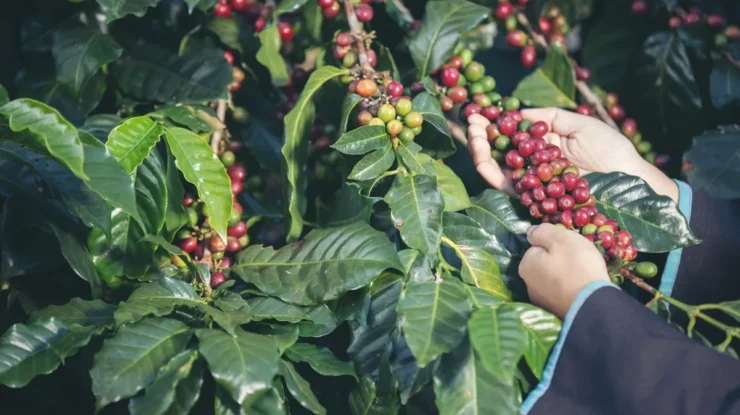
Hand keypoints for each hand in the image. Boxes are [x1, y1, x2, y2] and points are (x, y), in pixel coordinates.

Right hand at [466, 108, 677, 201]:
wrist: (629, 180)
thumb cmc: (611, 150)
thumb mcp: (580, 124)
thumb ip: (550, 117)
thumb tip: (518, 112)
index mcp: (544, 144)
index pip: (511, 133)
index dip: (494, 122)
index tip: (480, 111)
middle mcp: (533, 163)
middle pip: (498, 150)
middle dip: (481, 135)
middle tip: (471, 121)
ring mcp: (532, 181)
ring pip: (497, 168)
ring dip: (480, 152)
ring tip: (474, 136)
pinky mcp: (534, 198)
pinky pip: (507, 187)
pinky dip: (492, 174)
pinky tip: (483, 159)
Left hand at [519, 223, 609, 318]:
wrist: (594, 305)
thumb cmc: (577, 266)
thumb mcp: (560, 239)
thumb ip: (542, 232)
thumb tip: (530, 231)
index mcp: (526, 265)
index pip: (537, 247)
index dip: (554, 245)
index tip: (569, 248)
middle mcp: (528, 285)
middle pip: (544, 264)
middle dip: (559, 261)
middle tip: (579, 261)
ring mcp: (541, 301)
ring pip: (553, 279)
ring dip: (564, 276)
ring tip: (583, 276)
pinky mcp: (555, 312)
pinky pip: (562, 293)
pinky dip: (570, 290)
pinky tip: (582, 290)